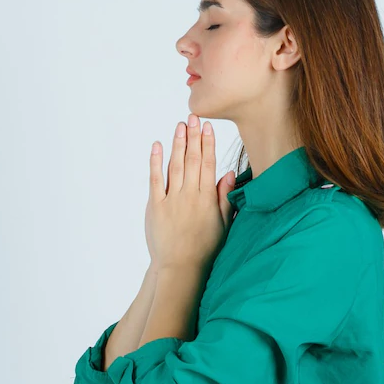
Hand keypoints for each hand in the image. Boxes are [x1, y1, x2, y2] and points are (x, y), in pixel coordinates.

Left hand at [144, 114, 237, 270]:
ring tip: (180, 126)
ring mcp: (171, 200)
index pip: (208, 164)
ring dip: (177, 144)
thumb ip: (226, 197)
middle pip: (192, 160)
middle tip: (193, 117)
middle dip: (193, 137)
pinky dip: (155, 162)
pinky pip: (155, 180)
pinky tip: (157, 146)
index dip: (208, 143)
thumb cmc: (205, 248)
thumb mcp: (224, 224)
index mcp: (207, 198)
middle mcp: (190, 195)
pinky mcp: (155, 206)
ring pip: (175, 166)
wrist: (181, 267)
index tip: (208, 127)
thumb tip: (229, 173)